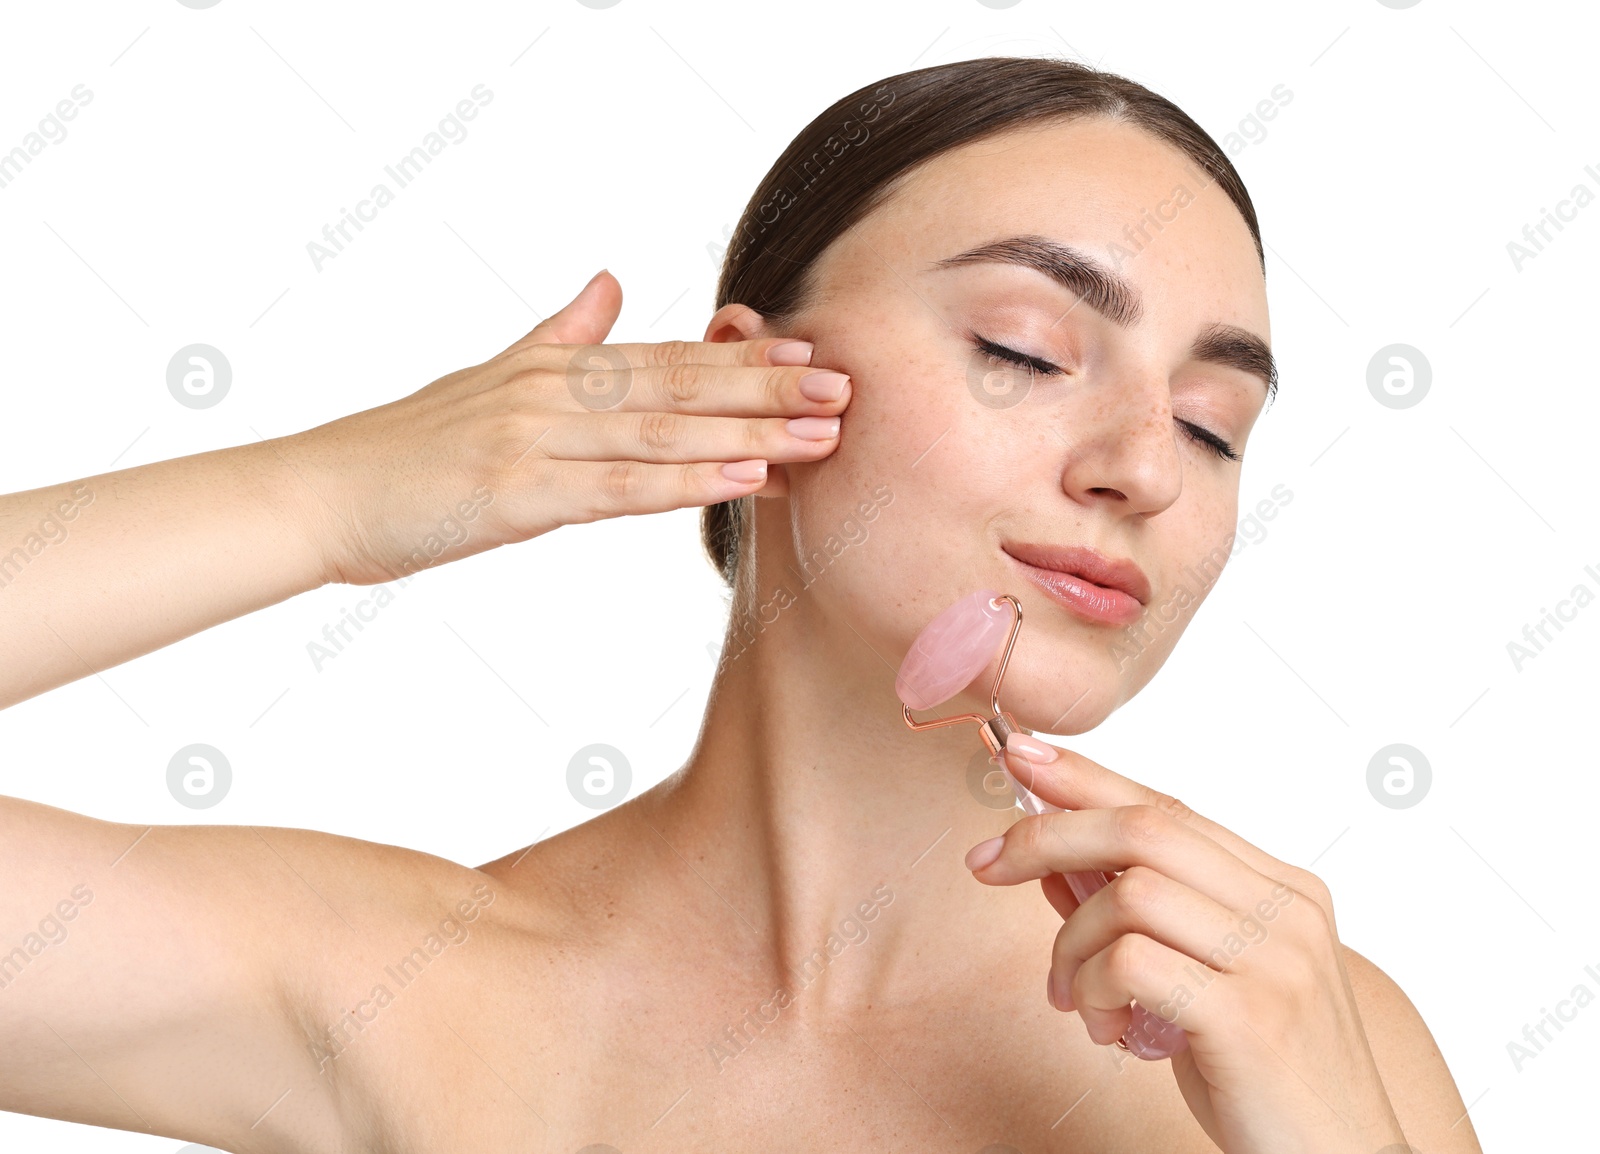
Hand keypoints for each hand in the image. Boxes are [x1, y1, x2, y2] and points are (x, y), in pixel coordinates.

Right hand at [286, 269, 851, 584]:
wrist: (322, 493)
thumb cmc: (407, 448)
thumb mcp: (490, 374)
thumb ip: (559, 332)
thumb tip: (610, 282)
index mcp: (553, 364)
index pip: (666, 357)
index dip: (743, 359)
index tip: (812, 357)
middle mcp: (553, 391)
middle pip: (680, 385)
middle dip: (768, 389)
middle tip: (846, 390)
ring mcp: (536, 438)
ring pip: (663, 431)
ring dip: (751, 434)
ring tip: (821, 435)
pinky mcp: (519, 493)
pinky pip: (620, 487)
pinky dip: (688, 480)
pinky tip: (745, 477)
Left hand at [963, 733, 1407, 1153]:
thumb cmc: (1263, 1075)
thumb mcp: (1198, 981)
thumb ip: (1137, 918)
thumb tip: (1052, 861)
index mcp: (1283, 888)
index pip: (1171, 807)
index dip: (1088, 777)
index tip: (1021, 757)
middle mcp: (1286, 909)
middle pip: (1143, 830)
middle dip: (1046, 836)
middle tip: (986, 866)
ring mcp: (1275, 960)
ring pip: (1128, 894)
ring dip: (1071, 945)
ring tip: (1075, 998)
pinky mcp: (1250, 1017)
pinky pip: (1131, 962)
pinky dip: (1094, 987)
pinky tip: (1106, 1029)